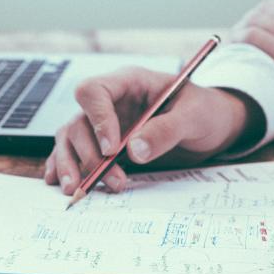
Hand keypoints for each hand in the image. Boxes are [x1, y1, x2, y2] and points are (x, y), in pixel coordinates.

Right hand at [44, 67, 263, 193]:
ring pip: (71, 139)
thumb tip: (134, 151)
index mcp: (129, 83)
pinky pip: (75, 152)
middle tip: (112, 180)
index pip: (94, 92)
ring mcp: (104, 124)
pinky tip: (59, 183)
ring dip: (72, 165)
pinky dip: (64, 167)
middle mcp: (110, 102)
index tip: (112, 149)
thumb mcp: (194, 116)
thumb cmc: (205, 112)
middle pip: (78, 122)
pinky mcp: (104, 145)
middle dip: (90, 154)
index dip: (97, 120)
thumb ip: (166, 130)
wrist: (213, 127)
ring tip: (77, 190)